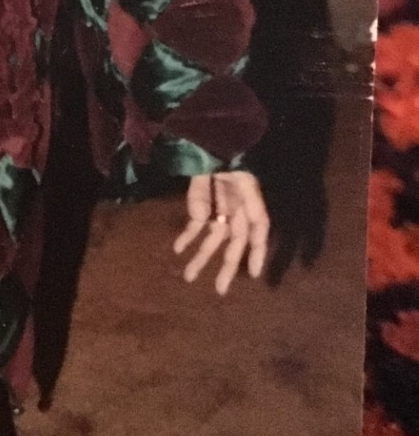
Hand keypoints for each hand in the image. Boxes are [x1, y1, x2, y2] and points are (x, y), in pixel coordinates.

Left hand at [174, 171, 269, 294]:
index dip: (256, 254)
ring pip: (211, 240)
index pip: (257, 234)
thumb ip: (241, 204)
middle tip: (220, 290)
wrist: (212, 146)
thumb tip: (217, 222)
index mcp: (251, 207)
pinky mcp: (200, 208)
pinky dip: (186, 238)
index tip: (252, 274)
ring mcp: (217, 212)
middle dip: (225, 266)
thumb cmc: (231, 161)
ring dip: (200, 258)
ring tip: (189, 277)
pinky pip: (194, 227)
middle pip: (232, 244)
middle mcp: (236, 214)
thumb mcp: (243, 180)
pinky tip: (178, 249)